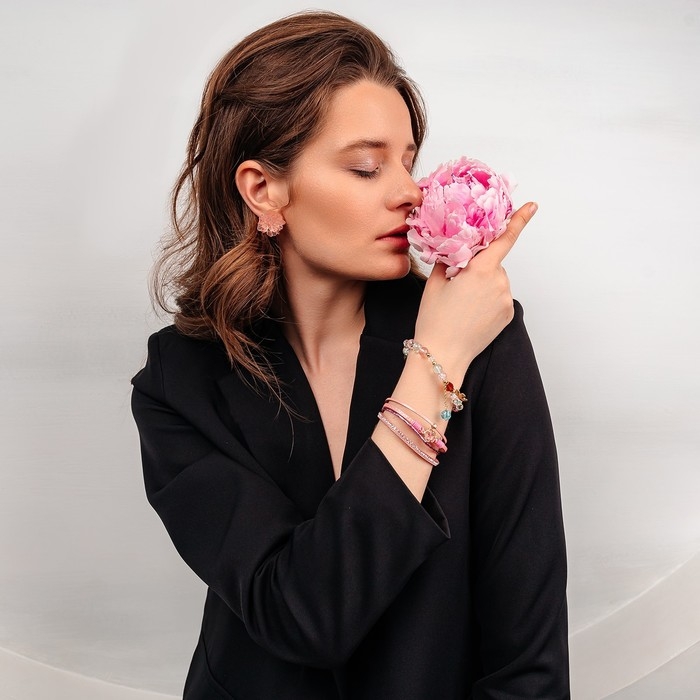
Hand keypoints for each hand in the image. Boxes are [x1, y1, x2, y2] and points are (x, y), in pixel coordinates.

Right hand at [414, 202, 537, 372]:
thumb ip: (447, 260)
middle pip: (493, 264)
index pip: (504, 239)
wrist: (443, 355)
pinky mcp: (508, 315)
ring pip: (496, 281)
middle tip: (457, 286)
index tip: (532, 206)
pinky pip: (500, 298)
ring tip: (462, 305)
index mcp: (481, 270)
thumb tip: (452, 249)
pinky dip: (489, 300)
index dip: (519, 220)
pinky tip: (472, 314)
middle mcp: (499, 283)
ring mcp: (506, 300)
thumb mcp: (434, 284)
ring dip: (483, 285)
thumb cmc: (435, 320)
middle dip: (478, 268)